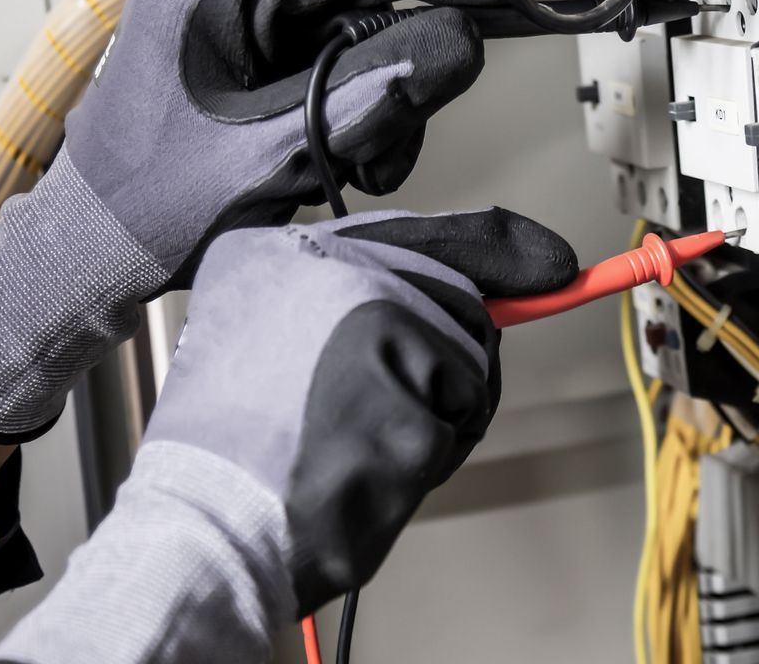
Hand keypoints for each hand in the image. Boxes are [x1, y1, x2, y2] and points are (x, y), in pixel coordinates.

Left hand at [0, 0, 499, 441]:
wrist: (85, 262)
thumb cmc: (153, 207)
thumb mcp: (277, 149)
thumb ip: (372, 94)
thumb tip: (463, 42)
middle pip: (353, 10)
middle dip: (391, 80)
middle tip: (393, 148)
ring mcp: (224, 33)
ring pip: (345, 50)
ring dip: (371, 113)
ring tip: (356, 175)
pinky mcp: (233, 71)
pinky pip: (318, 76)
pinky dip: (344, 122)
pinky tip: (333, 170)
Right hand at [0, 209, 576, 663]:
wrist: (209, 526)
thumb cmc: (235, 453)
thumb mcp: (265, 340)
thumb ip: (351, 302)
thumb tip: (478, 294)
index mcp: (275, 250)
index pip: (411, 231)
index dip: (494, 247)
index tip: (550, 262)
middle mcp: (321, 266)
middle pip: (455, 296)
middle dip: (450, 361)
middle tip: (383, 413)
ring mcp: (367, 323)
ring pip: (467, 355)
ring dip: (437, 412)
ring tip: (358, 441)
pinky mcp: (400, 384)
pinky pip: (461, 413)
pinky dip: (431, 451)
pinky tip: (371, 466)